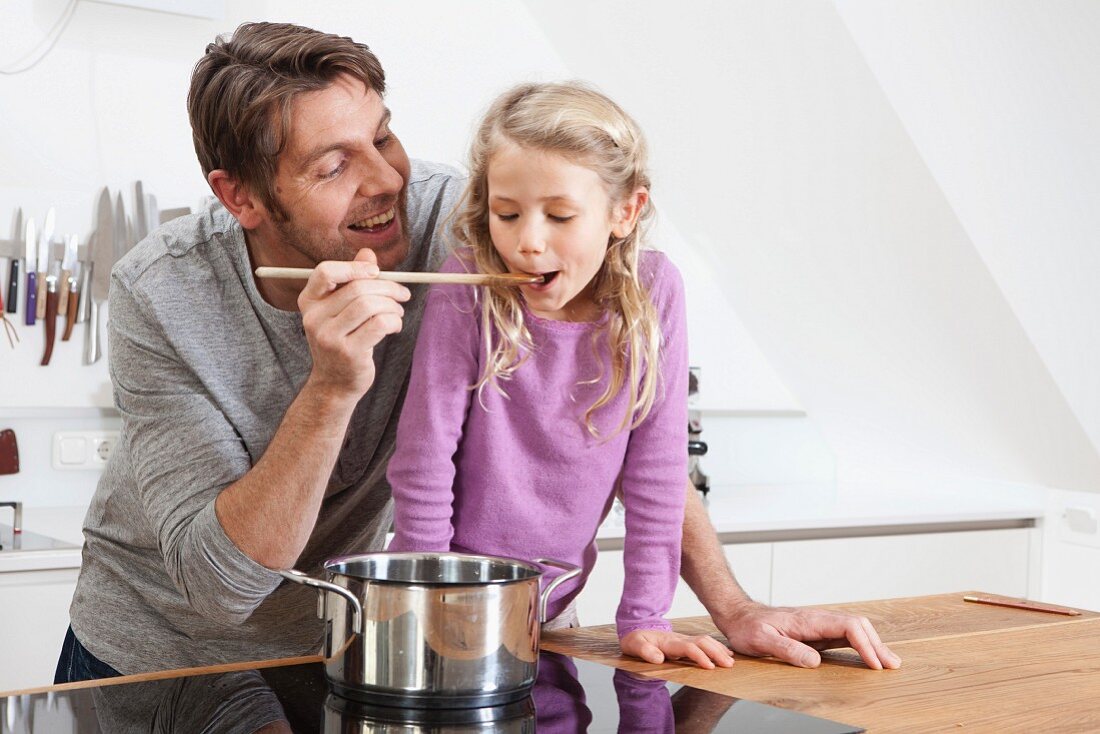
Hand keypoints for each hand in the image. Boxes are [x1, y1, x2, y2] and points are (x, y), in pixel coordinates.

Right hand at [298, 248, 410, 399]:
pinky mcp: (348, 352)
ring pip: (369, 305)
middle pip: (357, 288)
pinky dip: (394, 321)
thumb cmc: (342, 339)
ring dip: (392, 306)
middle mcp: (314, 318)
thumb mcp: (341, 309)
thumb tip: (368, 252)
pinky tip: (394, 326)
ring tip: (398, 312)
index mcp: (309, 302)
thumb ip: (352, 280)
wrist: (334, 383)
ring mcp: (329, 337)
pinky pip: (379, 325)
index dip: (354, 267)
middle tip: (402, 295)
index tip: (376, 272)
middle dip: (387, 288)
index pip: (325, 272)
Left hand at [620, 628, 734, 669]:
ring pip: (705, 641)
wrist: (634, 632)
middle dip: (716, 652)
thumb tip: (658, 658)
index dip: (700, 656)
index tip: (710, 667)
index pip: (688, 647)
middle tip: (728, 665)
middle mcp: (678, 639)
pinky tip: (726, 653)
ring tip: (731, 661)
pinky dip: (716, 647)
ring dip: (718, 649)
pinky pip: (703, 643)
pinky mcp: (685, 643)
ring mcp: (683, 640)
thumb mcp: (634, 646)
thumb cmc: (635, 641)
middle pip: (701, 641)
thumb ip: (645, 651)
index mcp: (668, 642)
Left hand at [714, 600, 900, 669]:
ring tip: (889, 662)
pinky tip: (868, 656)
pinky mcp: (816, 632)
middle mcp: (818, 619)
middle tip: (892, 666)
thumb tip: (815, 661)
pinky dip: (861, 645)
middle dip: (877, 645)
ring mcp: (818, 625)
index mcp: (809, 620)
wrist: (739, 615)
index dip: (865, 645)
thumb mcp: (762, 640)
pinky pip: (845, 636)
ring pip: (854, 630)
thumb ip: (787, 649)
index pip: (848, 627)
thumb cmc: (747, 627)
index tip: (874, 664)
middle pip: (857, 625)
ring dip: (873, 644)